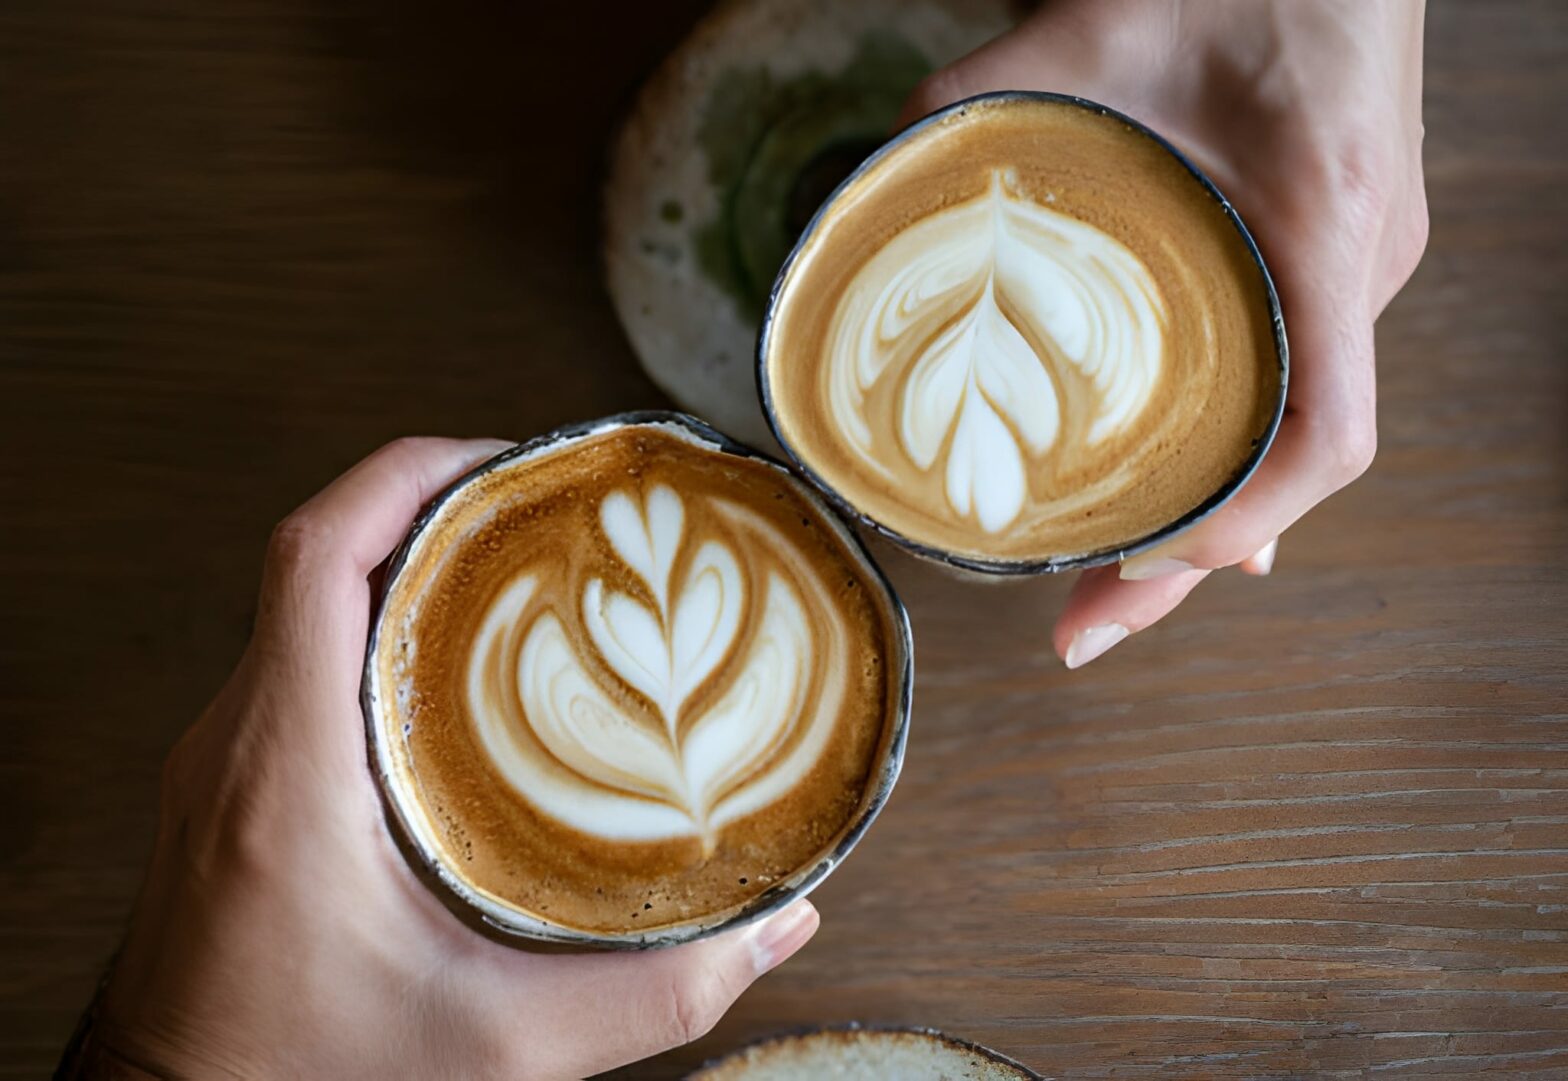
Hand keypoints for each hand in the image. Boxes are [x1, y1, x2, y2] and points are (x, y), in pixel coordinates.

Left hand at [92, 438, 818, 1079]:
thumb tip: (770, 929)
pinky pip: (300, 654)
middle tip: (545, 502)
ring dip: (404, 558)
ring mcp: (227, 759)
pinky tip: (459, 662)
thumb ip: (652, 994)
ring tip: (517, 560)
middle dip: (434, 500)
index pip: (316, 553)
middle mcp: (242, 742)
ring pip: (304, 600)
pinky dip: (378, 622)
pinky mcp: (234, 785)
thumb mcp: (498, 1048)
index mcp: (290, 770)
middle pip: (318, 552)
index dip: (410, 473)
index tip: (505, 459)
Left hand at [901, 0, 1428, 666]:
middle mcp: (1365, 265)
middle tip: (1082, 630)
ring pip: (1298, 432)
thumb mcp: (1084, 26)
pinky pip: (1298, 382)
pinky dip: (1236, 452)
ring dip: (1211, 518)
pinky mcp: (1343, 254)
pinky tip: (1179, 495)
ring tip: (1113, 589)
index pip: (1327, 433)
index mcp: (1325, 224)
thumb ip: (970, 103)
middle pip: (1298, 466)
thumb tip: (860, 193)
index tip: (1140, 566)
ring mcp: (1365, 266)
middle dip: (1191, 566)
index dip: (1238, 524)